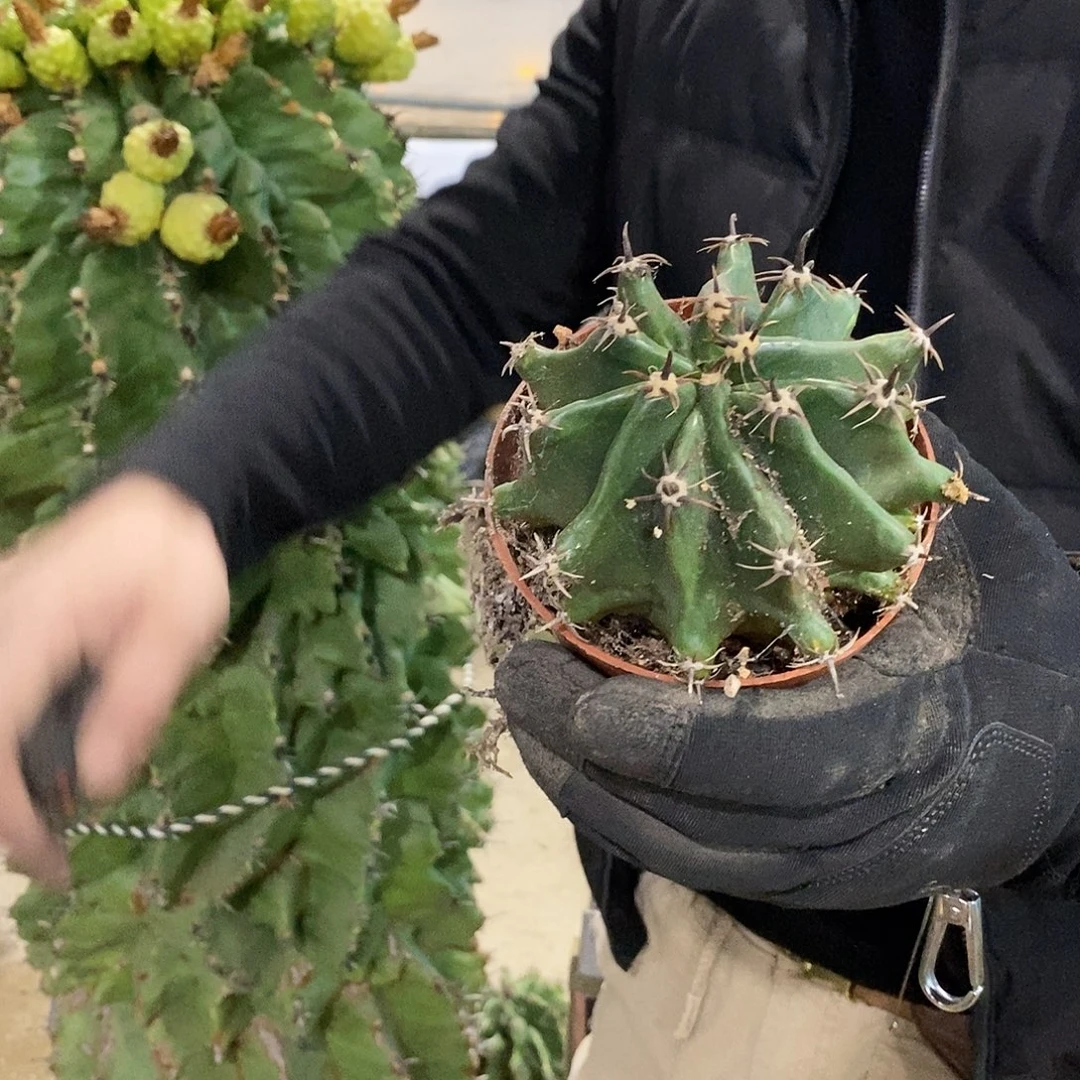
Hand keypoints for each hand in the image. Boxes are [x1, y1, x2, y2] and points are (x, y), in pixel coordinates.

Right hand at [0, 474, 228, 886]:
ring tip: (49, 837)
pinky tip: (44, 782)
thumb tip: (93, 789)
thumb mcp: (179, 628)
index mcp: (32, 625)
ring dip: (6, 783)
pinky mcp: (1, 636)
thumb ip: (136, 702)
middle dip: (3, 808)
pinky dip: (10, 750)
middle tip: (50, 860)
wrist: (158, 506)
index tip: (46, 858)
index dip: (7, 809)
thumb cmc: (174, 562)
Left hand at [494, 414, 1079, 908]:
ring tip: (526, 712)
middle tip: (512, 677)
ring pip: (671, 854)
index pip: (739, 754)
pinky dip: (617, 812)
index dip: (628, 722)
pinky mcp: (798, 879)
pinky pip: (687, 863)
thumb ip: (875, 468)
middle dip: (574, 755)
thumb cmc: (1019, 631)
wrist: (1067, 755)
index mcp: (902, 726)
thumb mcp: (967, 541)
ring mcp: (824, 867)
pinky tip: (575, 756)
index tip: (539, 659)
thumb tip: (769, 371)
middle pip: (679, 818)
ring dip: (580, 788)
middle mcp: (857, 822)